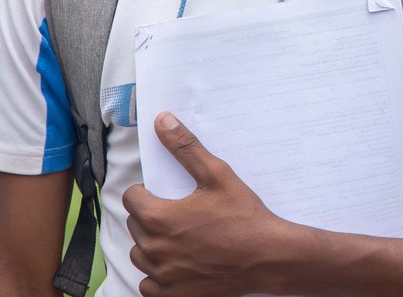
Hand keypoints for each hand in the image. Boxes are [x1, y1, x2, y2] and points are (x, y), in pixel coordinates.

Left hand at [123, 111, 295, 296]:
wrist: (270, 259)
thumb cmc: (245, 217)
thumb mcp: (216, 175)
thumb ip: (185, 147)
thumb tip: (162, 121)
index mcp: (158, 218)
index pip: (132, 198)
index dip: (147, 193)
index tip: (165, 195)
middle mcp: (154, 249)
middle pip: (135, 226)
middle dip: (150, 217)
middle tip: (178, 215)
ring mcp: (163, 276)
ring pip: (140, 255)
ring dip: (152, 246)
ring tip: (177, 239)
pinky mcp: (174, 295)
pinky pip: (149, 286)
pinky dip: (157, 277)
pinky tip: (176, 265)